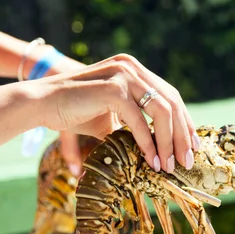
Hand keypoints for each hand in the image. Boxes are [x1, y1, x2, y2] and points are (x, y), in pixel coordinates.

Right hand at [35, 53, 198, 173]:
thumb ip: (136, 125)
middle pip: (171, 103)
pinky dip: (148, 143)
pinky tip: (151, 161)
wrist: (41, 105)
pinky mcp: (112, 88)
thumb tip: (162, 151)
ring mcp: (123, 74)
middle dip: (182, 136)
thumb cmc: (75, 113)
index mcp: (135, 70)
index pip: (170, 96)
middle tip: (188, 162)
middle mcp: (132, 67)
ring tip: (169, 166)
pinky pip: (138, 120)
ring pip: (161, 111)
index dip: (185, 123)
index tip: (193, 147)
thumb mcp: (113, 118)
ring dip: (168, 142)